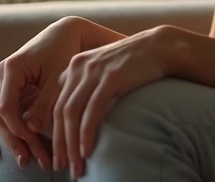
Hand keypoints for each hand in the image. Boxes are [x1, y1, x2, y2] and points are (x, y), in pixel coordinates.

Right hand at [0, 17, 84, 169]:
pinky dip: (1, 129)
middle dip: (14, 139)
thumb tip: (33, 128)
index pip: (6, 107)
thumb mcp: (58, 78)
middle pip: (0, 115)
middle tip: (29, 161)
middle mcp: (2, 74)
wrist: (63, 33)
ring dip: (8, 138)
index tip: (33, 144)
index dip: (18, 129)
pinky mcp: (9, 87)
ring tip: (20, 159)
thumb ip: (45, 102)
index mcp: (11, 69)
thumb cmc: (63, 52)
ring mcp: (3, 81)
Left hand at [52, 26, 176, 177]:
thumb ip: (90, 89)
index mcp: (74, 67)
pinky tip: (87, 151)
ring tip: (76, 166)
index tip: (58, 155)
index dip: (53, 133)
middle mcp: (79, 67)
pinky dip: (86, 133)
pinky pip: (92, 110)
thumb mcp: (105, 74)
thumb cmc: (135, 65)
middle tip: (62, 167)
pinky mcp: (111, 77)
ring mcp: (94, 71)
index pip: (55, 105)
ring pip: (71, 113)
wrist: (161, 47)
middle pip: (60, 112)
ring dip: (71, 144)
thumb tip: (81, 119)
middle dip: (59, 144)